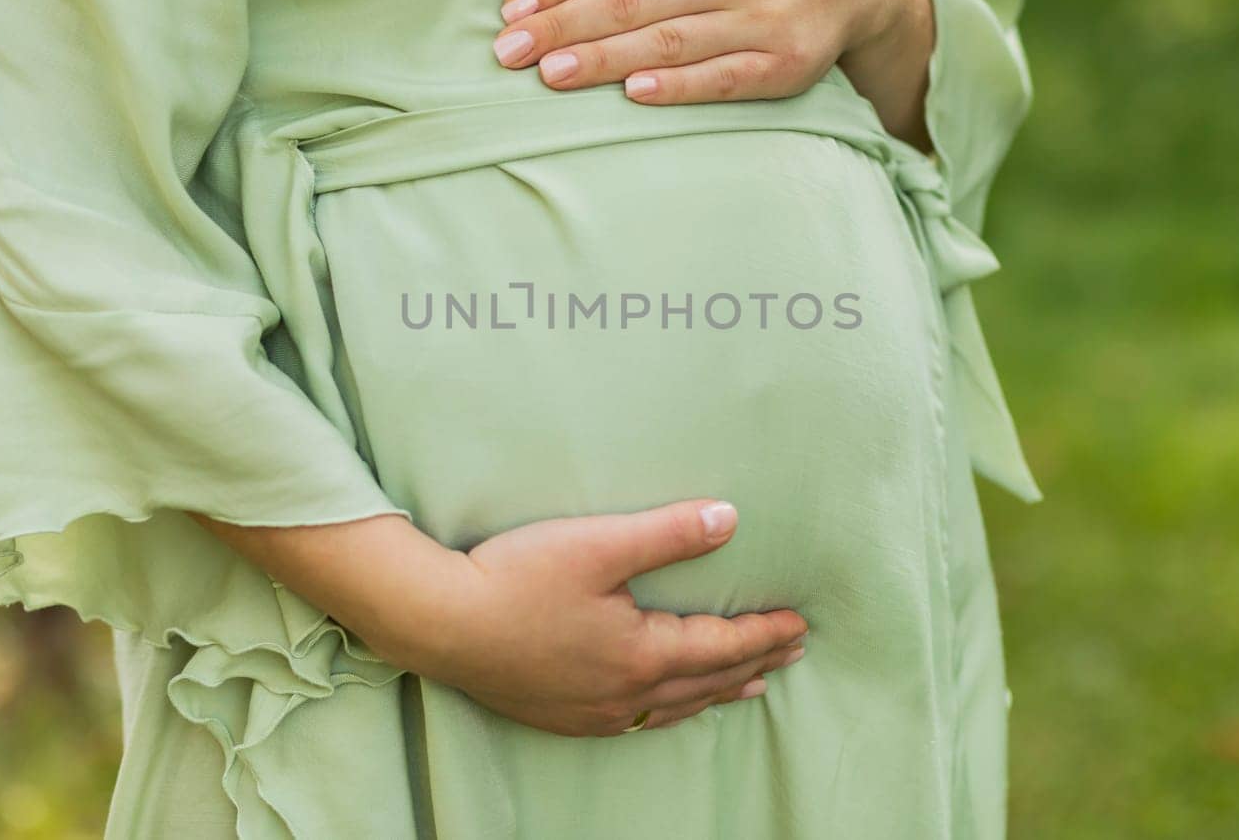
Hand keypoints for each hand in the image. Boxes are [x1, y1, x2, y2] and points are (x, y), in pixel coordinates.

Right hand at [402, 498, 809, 736]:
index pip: (723, 645)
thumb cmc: (515, 577)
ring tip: (750, 686)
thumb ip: (667, 533)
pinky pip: (637, 720)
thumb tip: (730, 519)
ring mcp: (592, 712)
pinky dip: (670, 709)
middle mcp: (625, 693)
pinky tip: (665, 704)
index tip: (800, 625)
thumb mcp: (598, 544)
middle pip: (708, 681)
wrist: (438, 623)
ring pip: (673, 706)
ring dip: (717, 692)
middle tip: (792, 654)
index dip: (765, 634)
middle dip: (755, 664)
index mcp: (642, 654)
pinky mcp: (562, 716)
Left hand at [492, 0, 926, 120]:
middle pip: (633, 4)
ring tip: (550, 76)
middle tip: (509, 52)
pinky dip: (679, 89)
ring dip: (605, 62)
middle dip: (565, 28)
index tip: (515, 6)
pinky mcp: (784, 66)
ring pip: (669, 44)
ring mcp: (761, 21)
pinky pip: (723, 80)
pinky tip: (633, 96)